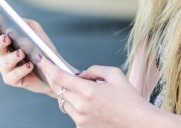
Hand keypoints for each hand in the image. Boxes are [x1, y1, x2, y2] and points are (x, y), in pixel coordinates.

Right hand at [0, 20, 53, 96]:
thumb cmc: (42, 48)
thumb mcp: (36, 32)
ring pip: (4, 62)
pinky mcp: (12, 79)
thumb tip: (16, 21)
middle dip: (0, 42)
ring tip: (22, 53)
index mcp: (5, 40)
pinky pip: (13, 75)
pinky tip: (29, 65)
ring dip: (12, 57)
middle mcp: (3, 54)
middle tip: (7, 38)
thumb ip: (26, 24)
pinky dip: (21, 70)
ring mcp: (6, 67)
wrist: (54, 69)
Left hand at [38, 57, 180, 127]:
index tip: (42, 59)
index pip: (59, 77)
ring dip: (69, 94)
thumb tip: (80, 73)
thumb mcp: (115, 75)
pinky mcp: (82, 127)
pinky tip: (92, 104)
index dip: (48, 67)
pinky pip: (72, 113)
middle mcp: (80, 106)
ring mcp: (80, 119)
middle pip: (58, 89)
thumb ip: (94, 70)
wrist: (138, 123)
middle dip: (59, 80)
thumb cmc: (130, 99)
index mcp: (88, 91)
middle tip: (62, 73)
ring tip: (88, 93)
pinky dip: (77, 106)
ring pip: (64, 102)